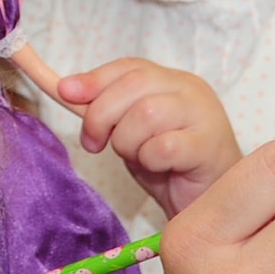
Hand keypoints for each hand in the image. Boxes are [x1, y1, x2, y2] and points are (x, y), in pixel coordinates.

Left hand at [58, 58, 242, 216]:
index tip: (65, 92)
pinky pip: (163, 146)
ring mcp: (205, 116)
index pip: (130, 67)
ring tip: (137, 158)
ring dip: (127, 141)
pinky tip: (159, 168)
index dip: (95, 78)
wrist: (208, 206)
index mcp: (173, 81)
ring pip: (147, 113)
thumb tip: (65, 88)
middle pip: (134, 84)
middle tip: (94, 144)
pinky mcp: (209, 147)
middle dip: (102, 114)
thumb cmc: (170, 168)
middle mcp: (192, 90)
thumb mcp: (130, 132)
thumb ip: (104, 110)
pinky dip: (149, 159)